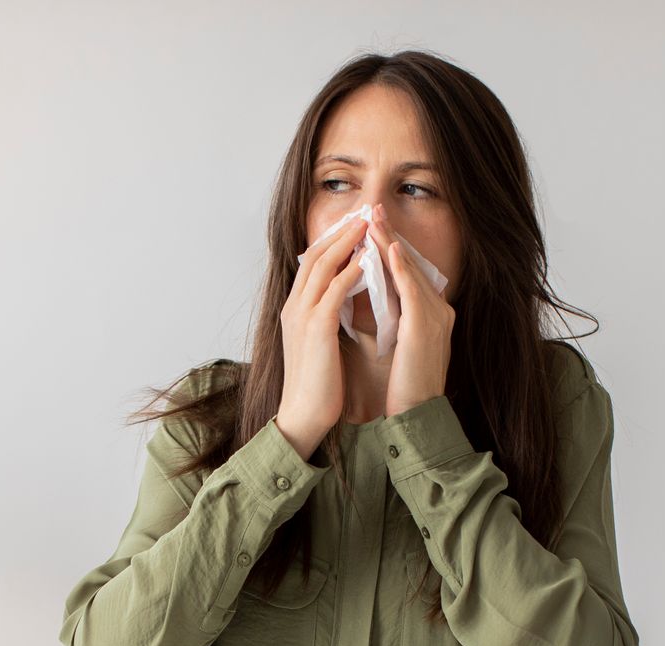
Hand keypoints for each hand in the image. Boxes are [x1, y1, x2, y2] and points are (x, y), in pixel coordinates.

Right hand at [276, 213, 368, 453]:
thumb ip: (326, 318)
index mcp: (294, 309)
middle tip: (365, 212)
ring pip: (324, 265)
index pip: (312, 262)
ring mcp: (302, 315)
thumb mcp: (319, 344)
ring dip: (348, 241)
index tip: (355, 225)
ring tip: (369, 224)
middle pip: (315, 255)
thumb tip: (343, 303)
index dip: (333, 241)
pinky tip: (370, 259)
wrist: (304, 415)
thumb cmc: (318, 385)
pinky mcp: (316, 327)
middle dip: (341, 231)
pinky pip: (335, 289)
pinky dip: (352, 270)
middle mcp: (294, 306)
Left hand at [368, 211, 453, 416]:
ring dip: (390, 243)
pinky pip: (413, 291)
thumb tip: (365, 299)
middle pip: (409, 265)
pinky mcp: (427, 328)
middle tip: (372, 209)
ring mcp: (436, 317)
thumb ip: (388, 318)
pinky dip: (401, 269)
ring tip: (373, 219)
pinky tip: (388, 250)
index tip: (370, 226)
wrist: (418, 416)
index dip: (388, 247)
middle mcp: (439, 311)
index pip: (407, 273)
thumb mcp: (396, 345)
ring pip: (410, 272)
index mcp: (431, 315)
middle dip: (388, 236)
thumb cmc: (404, 387)